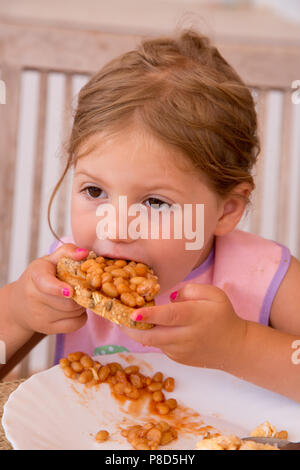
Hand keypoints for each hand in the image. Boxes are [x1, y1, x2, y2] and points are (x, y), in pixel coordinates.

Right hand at [8, 244, 88, 335]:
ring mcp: (39, 315)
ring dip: (81, 305)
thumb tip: (84, 253)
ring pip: (73, 313)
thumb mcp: (50, 260)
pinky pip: (75, 324)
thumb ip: (67, 251)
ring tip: (76, 297)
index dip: (58, 288)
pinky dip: (81, 317)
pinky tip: (75, 310)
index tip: (69, 291)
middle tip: (81, 288)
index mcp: (36, 275)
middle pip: (68, 301)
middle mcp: (34, 297)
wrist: (21, 304)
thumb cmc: (40, 278)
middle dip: (81, 294)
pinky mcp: (47, 328)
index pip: (46, 284)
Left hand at [121, 284, 246, 370]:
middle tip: (115, 316)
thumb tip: (169, 297)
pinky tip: (145, 327)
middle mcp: (187, 336)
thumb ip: (191, 290)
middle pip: (153, 335)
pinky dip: (150, 337)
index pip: (170, 316)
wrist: (235, 347)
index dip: (150, 315)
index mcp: (196, 316)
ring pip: (152, 342)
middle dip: (130, 328)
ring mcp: (181, 351)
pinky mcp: (178, 359)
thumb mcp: (214, 294)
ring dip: (136, 332)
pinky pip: (159, 346)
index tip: (133, 313)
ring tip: (123, 319)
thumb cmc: (222, 315)